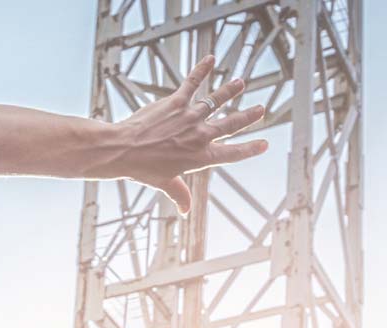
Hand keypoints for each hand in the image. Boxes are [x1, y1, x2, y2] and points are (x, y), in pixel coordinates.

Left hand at [110, 55, 266, 213]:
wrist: (123, 150)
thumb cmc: (143, 169)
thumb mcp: (165, 184)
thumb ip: (179, 194)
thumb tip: (185, 210)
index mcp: (200, 158)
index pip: (232, 154)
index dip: (249, 149)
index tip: (263, 144)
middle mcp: (200, 136)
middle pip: (231, 124)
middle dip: (248, 117)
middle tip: (261, 109)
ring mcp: (189, 117)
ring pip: (216, 101)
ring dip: (230, 90)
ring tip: (241, 83)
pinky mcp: (176, 102)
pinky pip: (192, 83)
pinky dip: (202, 70)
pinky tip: (211, 58)